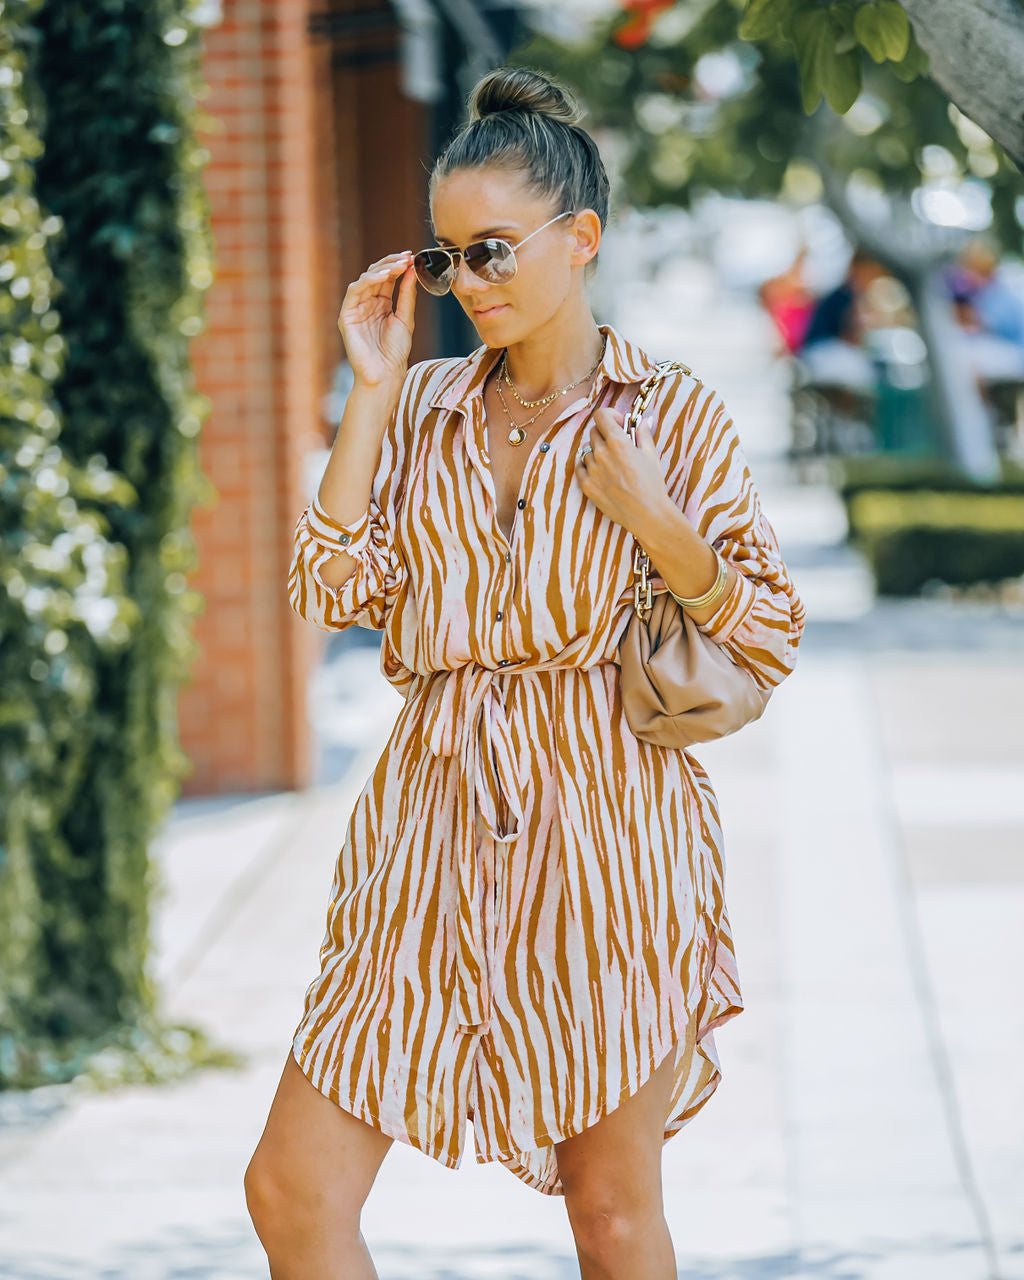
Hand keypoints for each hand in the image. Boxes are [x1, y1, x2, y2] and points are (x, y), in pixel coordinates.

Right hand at [338, 251, 417, 389]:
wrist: (385, 374)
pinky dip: (368, 280)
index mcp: (381, 304)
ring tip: (399, 265)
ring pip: (365, 279)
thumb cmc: (395, 352)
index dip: (398, 266)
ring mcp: (356, 308)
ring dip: (382, 269)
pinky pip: (354, 291)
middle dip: (391, 263)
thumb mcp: (406, 319)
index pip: (387, 278)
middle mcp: (367, 303)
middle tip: (407, 257)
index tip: (412, 257)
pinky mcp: (346, 315)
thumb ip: (407, 295)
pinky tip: (383, 276)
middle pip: (376, 274)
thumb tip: (411, 271)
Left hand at [574, 407, 671, 537]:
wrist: (646, 514)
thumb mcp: (651, 456)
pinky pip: (579, 468)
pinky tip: (601, 473)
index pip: (600, 415)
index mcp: (617, 442)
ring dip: (596, 452)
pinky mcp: (586, 486)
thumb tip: (643, 421)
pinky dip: (587, 467)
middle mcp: (601, 454)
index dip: (609, 416)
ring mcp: (592, 470)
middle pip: (593, 432)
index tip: (617, 423)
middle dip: (604, 434)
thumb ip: (643, 435)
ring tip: (611, 463)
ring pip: (586, 451)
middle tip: (616, 446)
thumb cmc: (652, 485)